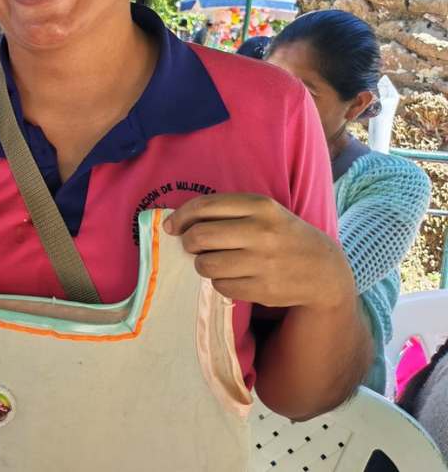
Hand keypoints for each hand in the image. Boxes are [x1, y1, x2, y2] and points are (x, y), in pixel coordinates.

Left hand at [165, 193, 355, 310]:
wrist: (323, 269)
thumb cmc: (281, 235)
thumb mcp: (262, 212)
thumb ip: (224, 212)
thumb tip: (173, 225)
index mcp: (260, 206)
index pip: (204, 206)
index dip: (180, 217)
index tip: (172, 227)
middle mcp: (261, 232)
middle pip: (199, 237)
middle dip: (189, 244)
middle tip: (195, 247)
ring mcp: (263, 262)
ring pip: (206, 265)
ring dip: (203, 265)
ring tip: (217, 262)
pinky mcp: (263, 289)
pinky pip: (220, 286)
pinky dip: (220, 282)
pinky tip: (234, 276)